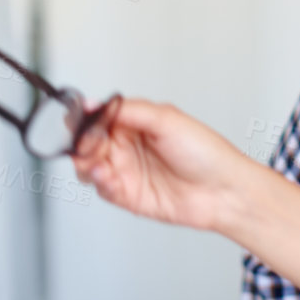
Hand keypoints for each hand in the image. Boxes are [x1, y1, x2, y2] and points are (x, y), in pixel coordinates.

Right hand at [68, 97, 255, 232]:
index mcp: (135, 123)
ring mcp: (127, 171)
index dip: (84, 119)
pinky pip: (102, 188)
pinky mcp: (128, 195)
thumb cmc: (204, 152)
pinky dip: (99, 181)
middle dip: (82, 143)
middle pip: (88, 143)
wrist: (223, 190)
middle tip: (87, 144)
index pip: (98, 118)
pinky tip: (106, 175)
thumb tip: (95, 104)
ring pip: (89, 166)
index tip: (75, 120)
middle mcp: (128, 146)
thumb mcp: (165, 119)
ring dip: (85, 163)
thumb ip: (127, 110)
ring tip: (95, 163)